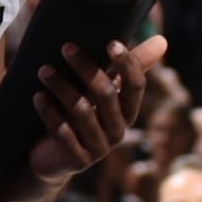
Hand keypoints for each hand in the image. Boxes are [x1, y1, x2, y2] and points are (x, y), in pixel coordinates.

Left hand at [26, 42, 127, 181]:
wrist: (53, 158)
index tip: (111, 42)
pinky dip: (50, 113)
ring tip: (43, 70)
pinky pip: (64, 134)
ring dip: (62, 87)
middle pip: (106, 94)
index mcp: (127, 111)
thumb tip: (162, 41)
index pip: (135, 86)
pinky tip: (38, 97)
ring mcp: (98, 149)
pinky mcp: (77, 161)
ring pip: (82, 111)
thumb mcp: (101, 90)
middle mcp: (117, 131)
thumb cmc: (81, 115)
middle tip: (65, 47)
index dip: (127, 64)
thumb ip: (127, 67)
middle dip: (86, 68)